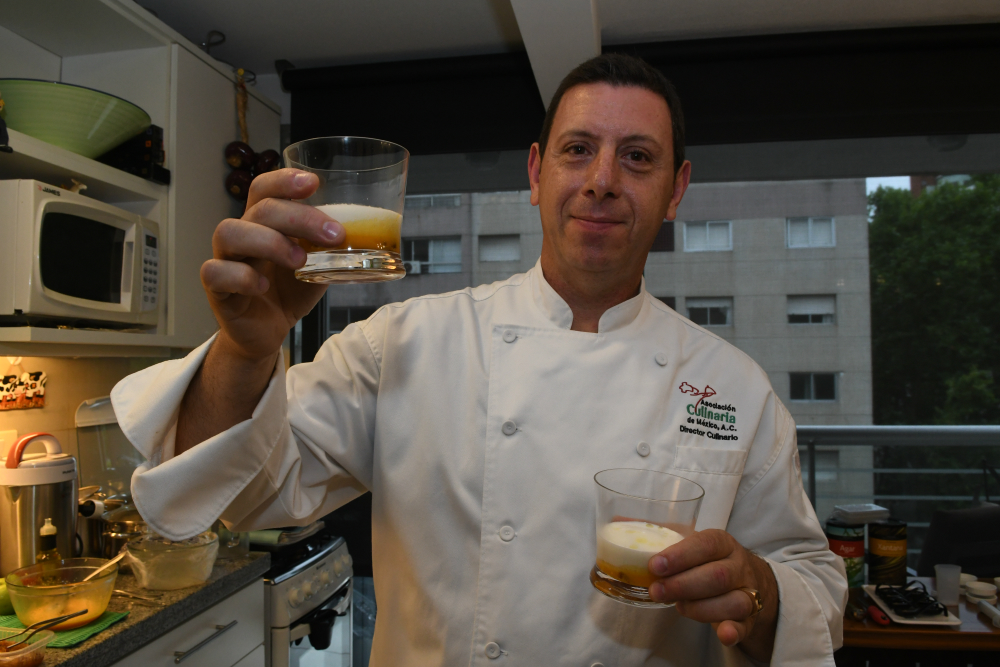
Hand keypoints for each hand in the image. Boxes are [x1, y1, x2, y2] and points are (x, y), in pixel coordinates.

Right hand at [201, 169, 343, 361]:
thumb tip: (359, 232)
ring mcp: (225, 258)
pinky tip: (262, 287)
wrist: (267, 332)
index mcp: (264, 223)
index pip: (265, 189)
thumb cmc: (289, 292)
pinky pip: (215, 272)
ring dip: (269, 242)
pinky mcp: (216, 288)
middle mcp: (242, 234)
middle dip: (299, 217)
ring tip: (300, 261)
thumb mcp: (317, 266)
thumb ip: (328, 248)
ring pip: (229, 233)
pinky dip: (241, 276)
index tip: (313, 184)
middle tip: (333, 235)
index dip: (284, 181)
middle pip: (260, 209)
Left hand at [647, 529, 778, 660]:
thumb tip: (616, 521)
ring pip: (733, 601)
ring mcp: (747, 591)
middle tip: (656, 591)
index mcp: (722, 541)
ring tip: (678, 607)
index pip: (705, 544)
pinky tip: (722, 633)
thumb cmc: (709, 558)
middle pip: (718, 575)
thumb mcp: (689, 542)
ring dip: (702, 608)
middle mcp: (738, 565)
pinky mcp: (749, 617)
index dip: (680, 555)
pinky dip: (734, 630)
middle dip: (683, 585)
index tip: (655, 565)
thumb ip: (658, 533)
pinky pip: (745, 625)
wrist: (748, 578)